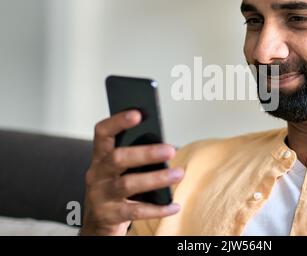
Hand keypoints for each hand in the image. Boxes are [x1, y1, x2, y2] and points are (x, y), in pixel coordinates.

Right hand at [79, 110, 183, 235]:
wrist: (98, 223)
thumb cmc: (115, 188)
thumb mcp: (119, 170)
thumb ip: (134, 157)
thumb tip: (165, 146)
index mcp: (100, 156)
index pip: (103, 132)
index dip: (118, 121)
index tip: (138, 113)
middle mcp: (97, 174)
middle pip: (118, 158)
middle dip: (146, 153)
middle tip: (171, 150)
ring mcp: (101, 195)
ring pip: (128, 184)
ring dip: (157, 179)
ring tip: (179, 174)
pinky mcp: (108, 215)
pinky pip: (136, 211)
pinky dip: (158, 209)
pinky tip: (174, 205)